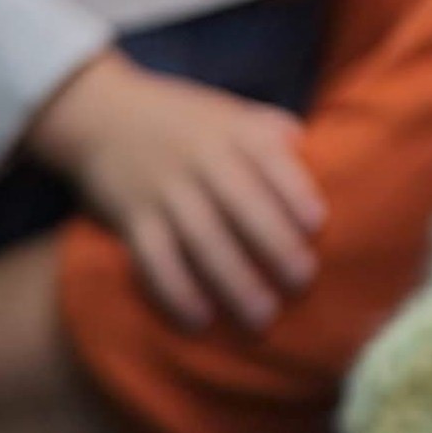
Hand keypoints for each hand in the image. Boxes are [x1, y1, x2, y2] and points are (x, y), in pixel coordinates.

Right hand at [23, 50, 322, 332]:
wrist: (100, 112)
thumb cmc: (191, 124)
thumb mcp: (235, 114)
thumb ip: (277, 135)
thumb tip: (331, 161)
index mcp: (235, 133)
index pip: (268, 159)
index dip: (292, 190)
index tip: (317, 224)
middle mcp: (200, 159)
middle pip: (239, 203)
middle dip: (273, 244)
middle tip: (302, 282)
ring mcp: (163, 189)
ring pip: (200, 238)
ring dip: (232, 281)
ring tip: (262, 319)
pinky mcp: (131, 218)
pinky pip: (153, 258)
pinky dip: (175, 290)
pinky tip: (200, 321)